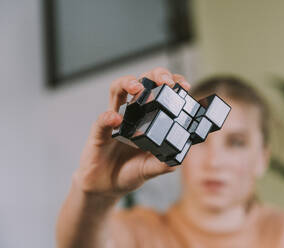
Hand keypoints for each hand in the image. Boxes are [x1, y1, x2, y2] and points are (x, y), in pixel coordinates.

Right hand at [74, 67, 190, 197]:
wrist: (106, 187)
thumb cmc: (129, 172)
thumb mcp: (151, 169)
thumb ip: (164, 163)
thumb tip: (180, 158)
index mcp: (149, 118)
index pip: (161, 93)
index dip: (172, 84)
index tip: (184, 85)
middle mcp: (133, 114)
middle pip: (142, 83)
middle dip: (154, 76)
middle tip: (164, 81)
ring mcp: (115, 120)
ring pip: (117, 91)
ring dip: (127, 84)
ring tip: (137, 87)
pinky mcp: (99, 132)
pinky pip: (101, 121)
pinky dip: (108, 118)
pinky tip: (116, 120)